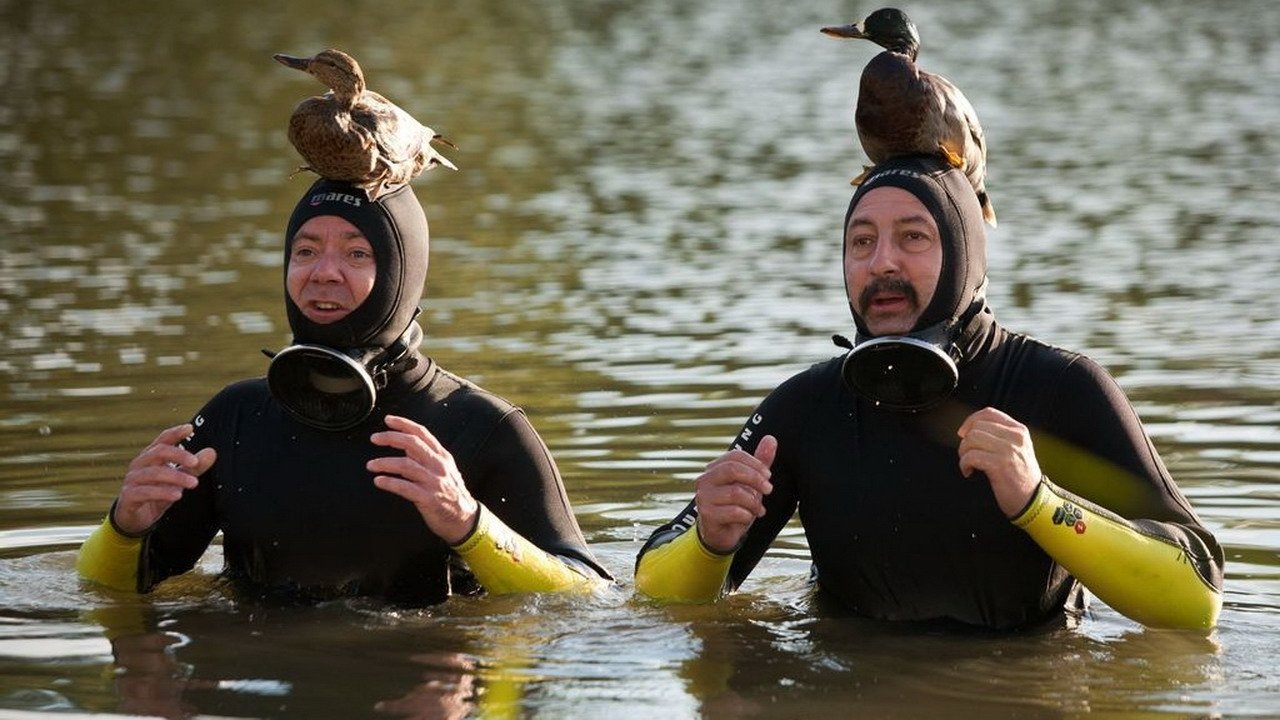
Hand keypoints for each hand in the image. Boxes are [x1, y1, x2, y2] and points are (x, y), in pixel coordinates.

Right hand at [113, 424, 216, 535]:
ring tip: (193, 483)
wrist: (136, 518)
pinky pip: (145, 492)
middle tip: (195, 462)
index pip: (163, 440)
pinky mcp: (129, 496)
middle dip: (179, 455)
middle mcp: (140, 464)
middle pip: (158, 452)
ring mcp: (132, 480)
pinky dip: (162, 493)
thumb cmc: (156, 494)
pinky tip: (177, 495)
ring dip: (176, 477)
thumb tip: (211, 452)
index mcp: (151, 456)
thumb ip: (194, 467)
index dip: (175, 433)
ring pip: (154, 473)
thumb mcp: (178, 480)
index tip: (189, 428)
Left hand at [368, 415, 478, 544]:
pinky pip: (405, 488)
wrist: (464, 519)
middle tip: (374, 438)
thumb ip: (425, 459)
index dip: (404, 424)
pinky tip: (379, 481)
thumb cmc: (450, 493)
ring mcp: (434, 482)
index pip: (422, 433)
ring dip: (385, 463)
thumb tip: (405, 448)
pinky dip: (390, 483)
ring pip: (406, 465)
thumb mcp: (442, 470)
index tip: (388, 420)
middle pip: (413, 444)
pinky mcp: (429, 499)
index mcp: (441, 456)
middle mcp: (438, 465)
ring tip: (370, 465)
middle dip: (391, 438)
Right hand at [693, 435, 776, 552]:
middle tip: (769, 489)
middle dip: (755, 479)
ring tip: (759, 509)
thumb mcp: (750, 483)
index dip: (755, 463)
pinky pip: (733, 511)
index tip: (768, 475)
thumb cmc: (735, 505)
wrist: (720, 534)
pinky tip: (748, 518)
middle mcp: (705, 480)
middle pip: (732, 469)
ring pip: (735, 492)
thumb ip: (760, 462)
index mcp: (714, 468)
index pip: (735, 456)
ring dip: (753, 502)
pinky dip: (746, 515)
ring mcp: (703, 497)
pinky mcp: (707, 515)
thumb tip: (771, 438)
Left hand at [957, 407, 1040, 517]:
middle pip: (977, 427)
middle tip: (968, 456)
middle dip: (965, 442)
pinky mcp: (1000, 465)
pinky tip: (969, 472)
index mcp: (1019, 431)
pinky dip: (964, 464)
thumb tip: (970, 429)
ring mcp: (1008, 450)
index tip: (963, 433)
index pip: (989, 413)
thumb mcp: (1017, 449)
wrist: (1033, 500)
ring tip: (969, 464)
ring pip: (971, 439)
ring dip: (963, 453)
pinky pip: (971, 456)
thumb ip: (1000, 436)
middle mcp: (1015, 437)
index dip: (971, 421)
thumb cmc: (1020, 477)